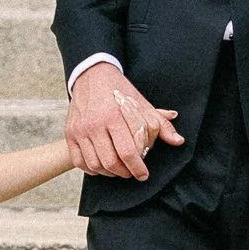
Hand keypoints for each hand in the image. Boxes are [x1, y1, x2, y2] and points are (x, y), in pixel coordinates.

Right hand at [67, 64, 183, 180]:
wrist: (91, 75)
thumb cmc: (119, 90)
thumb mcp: (142, 104)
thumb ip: (160, 124)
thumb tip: (178, 141)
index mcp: (115, 116)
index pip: (128, 152)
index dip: (138, 167)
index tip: (143, 174)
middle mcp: (95, 124)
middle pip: (111, 162)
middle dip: (125, 172)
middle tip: (132, 172)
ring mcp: (80, 130)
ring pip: (95, 164)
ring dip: (109, 173)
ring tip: (119, 170)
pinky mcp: (70, 133)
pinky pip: (79, 161)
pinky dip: (91, 169)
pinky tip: (102, 167)